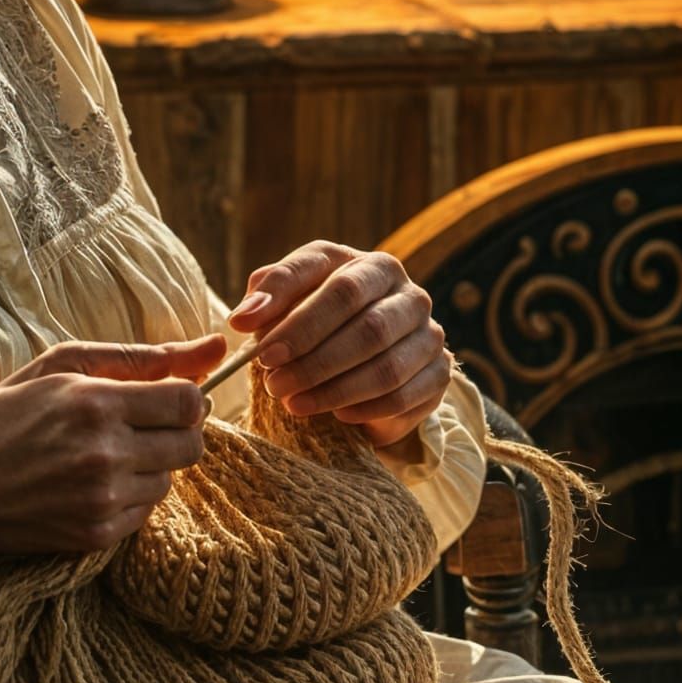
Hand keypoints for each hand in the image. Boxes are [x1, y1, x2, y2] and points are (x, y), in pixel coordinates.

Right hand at [0, 335, 224, 573]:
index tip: (166, 398)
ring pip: (169, 479)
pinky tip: (92, 483)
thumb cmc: (2, 417)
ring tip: (105, 455)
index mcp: (95, 403)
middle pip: (191, 444)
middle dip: (175, 431)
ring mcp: (103, 500)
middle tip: (139, 426)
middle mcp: (105, 454)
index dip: (187, 397)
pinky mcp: (98, 535)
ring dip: (150, 465)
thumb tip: (216, 346)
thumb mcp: (59, 366)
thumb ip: (139, 355)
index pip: (189, 401)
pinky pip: (146, 512)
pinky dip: (130, 496)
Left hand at [229, 242, 448, 449]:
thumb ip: (266, 295)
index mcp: (373, 266)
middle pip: (368, 328)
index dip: (300, 319)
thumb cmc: (317, 319)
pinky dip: (364, 409)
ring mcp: (430, 335)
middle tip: (274, 382)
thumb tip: (243, 317)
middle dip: (314, 360)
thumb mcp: (290, 297)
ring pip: (386, 367)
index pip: (340, 285)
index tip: (260, 348)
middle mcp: (410, 295)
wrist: (364, 359)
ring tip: (293, 402)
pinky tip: (336, 415)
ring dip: (334, 390)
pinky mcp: (438, 375)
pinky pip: (403, 397)